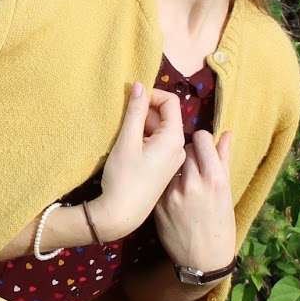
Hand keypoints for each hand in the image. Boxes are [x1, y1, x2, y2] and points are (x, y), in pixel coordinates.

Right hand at [92, 84, 185, 242]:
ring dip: (141, 127)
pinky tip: (127, 150)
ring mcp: (172, 160)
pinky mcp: (163, 169)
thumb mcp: (127, 140)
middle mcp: (178, 148)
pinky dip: (143, 140)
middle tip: (121, 120)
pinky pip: (157, 146)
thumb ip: (135, 111)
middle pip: (164, 117)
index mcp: (174, 138)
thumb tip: (139, 85)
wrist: (122, 215)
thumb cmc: (124, 178)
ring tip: (122, 137)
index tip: (130, 100)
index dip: (151, 95)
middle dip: (143, 112)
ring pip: (159, 131)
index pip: (171, 102)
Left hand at [153, 128, 236, 273]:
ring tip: (183, 179)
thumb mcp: (227, 193)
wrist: (203, 260)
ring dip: (176, 165)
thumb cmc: (221, 226)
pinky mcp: (158, 203)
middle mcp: (193, 184)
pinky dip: (165, 181)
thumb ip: (224, 160)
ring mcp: (173, 194)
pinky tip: (173, 193)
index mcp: (215, 179)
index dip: (202, 140)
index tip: (202, 147)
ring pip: (170, 162)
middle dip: (189, 152)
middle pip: (185, 148)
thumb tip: (226, 134)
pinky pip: (160, 180)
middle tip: (193, 165)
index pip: (202, 139)